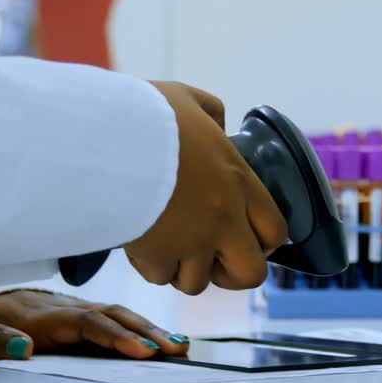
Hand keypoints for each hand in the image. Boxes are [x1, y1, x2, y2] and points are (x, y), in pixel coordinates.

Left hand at [0, 290, 188, 366]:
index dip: (114, 336)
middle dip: (145, 332)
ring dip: (150, 330)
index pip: (85, 324)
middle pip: (111, 315)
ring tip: (181, 347)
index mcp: (39, 317)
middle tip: (176, 350)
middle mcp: (61, 310)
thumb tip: (24, 346)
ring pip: (117, 316)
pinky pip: (113, 321)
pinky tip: (163, 341)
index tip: (141, 352)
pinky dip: (140, 330)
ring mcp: (72, 312)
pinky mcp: (76, 318)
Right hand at [123, 81, 288, 295]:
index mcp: (238, 181)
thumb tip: (217, 127)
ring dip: (183, 268)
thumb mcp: (188, 100)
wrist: (105, 140)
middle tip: (213, 259)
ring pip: (198, 282)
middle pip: (251, 274)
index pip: (275, 231)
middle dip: (233, 273)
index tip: (246, 237)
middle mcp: (224, 219)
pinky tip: (140, 241)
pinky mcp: (158, 256)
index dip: (264, 242)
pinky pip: (160, 276)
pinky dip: (150, 265)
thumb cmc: (145, 116)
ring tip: (166, 244)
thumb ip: (212, 113)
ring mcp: (193, 242)